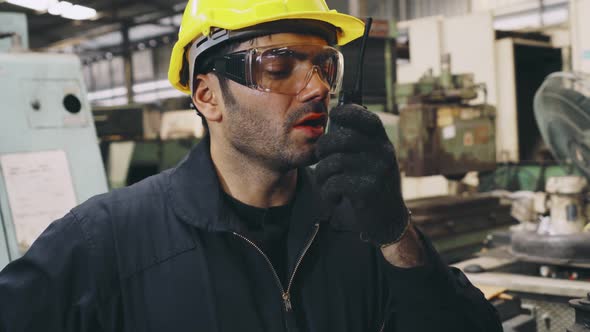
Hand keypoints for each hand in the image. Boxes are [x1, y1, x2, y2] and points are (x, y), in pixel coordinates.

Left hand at [315, 104, 409, 245]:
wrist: (387, 219)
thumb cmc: (371, 184)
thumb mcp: (371, 159)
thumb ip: (359, 140)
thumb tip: (336, 115)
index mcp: (382, 142)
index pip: (367, 119)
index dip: (348, 112)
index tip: (333, 114)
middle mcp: (383, 153)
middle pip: (343, 139)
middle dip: (323, 147)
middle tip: (320, 158)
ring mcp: (377, 171)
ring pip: (335, 162)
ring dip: (322, 174)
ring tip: (324, 182)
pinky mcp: (369, 190)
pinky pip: (335, 183)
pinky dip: (327, 192)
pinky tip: (333, 197)